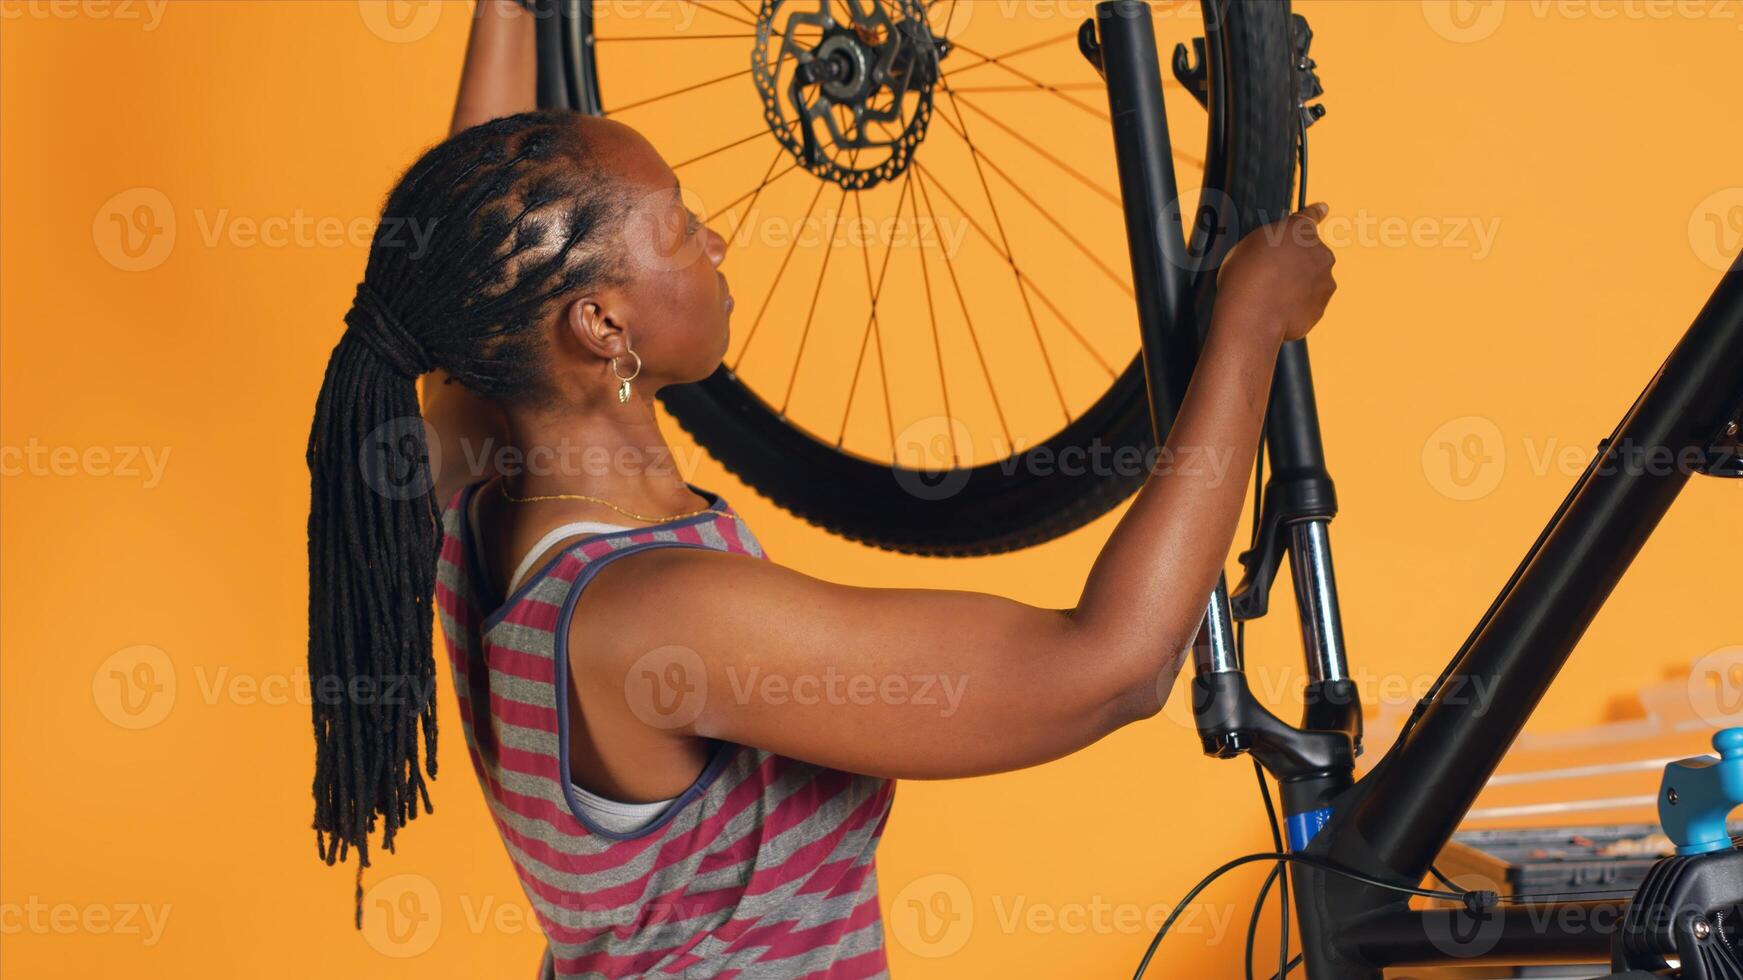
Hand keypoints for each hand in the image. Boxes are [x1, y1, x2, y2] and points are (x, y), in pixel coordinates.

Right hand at [1216, 202, 1336, 342]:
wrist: (1252, 316)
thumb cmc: (1245, 279)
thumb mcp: (1247, 246)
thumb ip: (1268, 243)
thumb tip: (1271, 251)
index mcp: (1299, 230)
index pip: (1311, 215)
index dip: (1315, 212)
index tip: (1322, 208)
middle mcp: (1318, 252)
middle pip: (1310, 253)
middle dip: (1295, 262)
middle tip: (1270, 275)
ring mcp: (1324, 280)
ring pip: (1312, 280)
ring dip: (1297, 285)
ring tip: (1270, 296)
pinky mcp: (1321, 306)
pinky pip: (1309, 304)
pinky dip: (1297, 306)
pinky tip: (1276, 310)